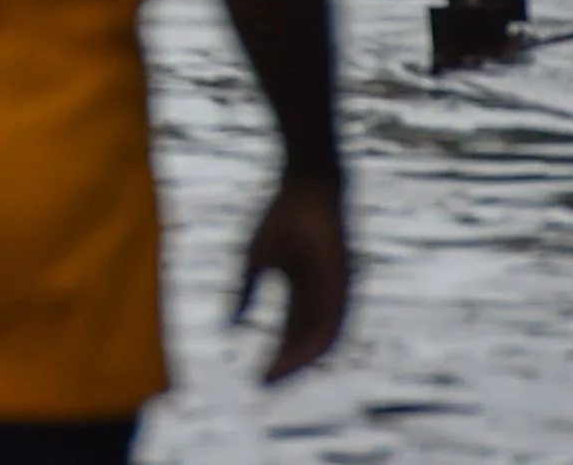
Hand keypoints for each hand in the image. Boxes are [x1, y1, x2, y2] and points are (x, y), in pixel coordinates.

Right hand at [234, 171, 349, 382]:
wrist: (308, 187)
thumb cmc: (280, 216)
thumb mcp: (254, 259)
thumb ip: (244, 292)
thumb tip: (229, 326)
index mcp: (301, 289)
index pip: (290, 332)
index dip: (274, 354)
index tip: (256, 375)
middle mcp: (322, 298)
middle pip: (305, 341)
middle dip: (286, 365)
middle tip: (265, 385)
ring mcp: (334, 293)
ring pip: (321, 338)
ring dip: (300, 360)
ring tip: (278, 375)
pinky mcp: (343, 286)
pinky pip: (335, 322)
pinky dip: (318, 342)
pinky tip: (302, 356)